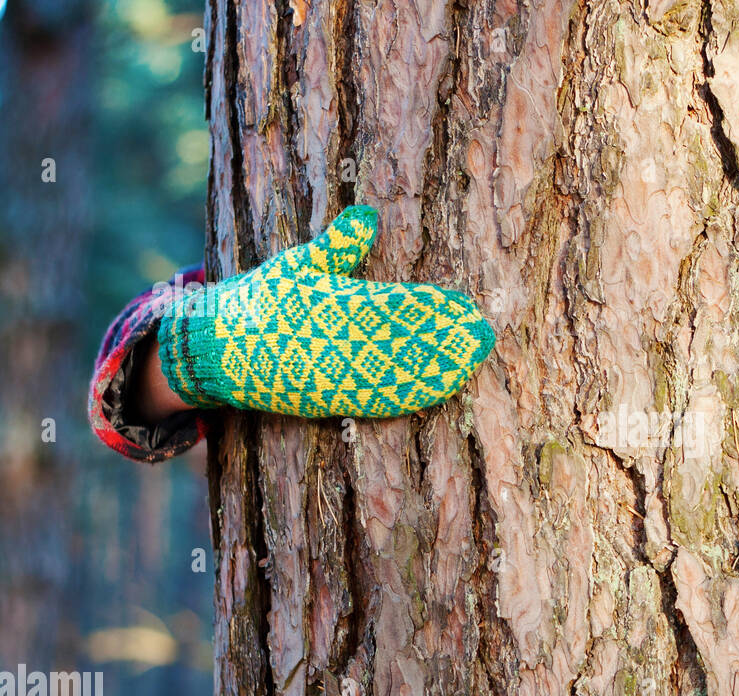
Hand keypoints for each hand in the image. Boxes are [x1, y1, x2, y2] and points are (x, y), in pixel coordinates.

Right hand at [156, 205, 494, 417]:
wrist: (219, 351)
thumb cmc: (262, 299)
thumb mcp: (296, 265)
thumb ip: (336, 246)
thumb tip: (366, 216)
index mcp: (331, 303)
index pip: (391, 304)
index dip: (430, 305)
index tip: (464, 302)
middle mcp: (337, 342)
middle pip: (403, 340)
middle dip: (445, 338)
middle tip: (484, 332)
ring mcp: (336, 374)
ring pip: (398, 372)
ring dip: (441, 367)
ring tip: (475, 358)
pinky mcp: (333, 401)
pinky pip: (380, 400)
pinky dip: (414, 395)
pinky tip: (444, 389)